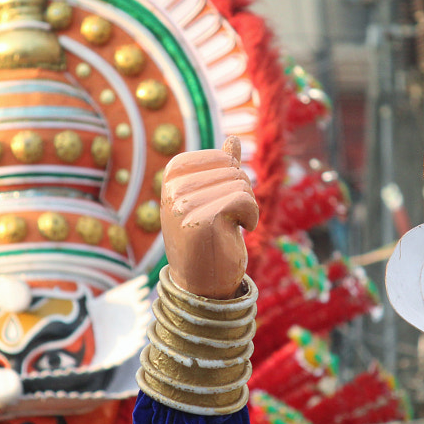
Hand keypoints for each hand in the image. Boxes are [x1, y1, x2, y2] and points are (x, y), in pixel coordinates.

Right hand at [161, 137, 258, 298]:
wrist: (202, 284)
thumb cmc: (209, 239)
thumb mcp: (211, 198)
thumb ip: (221, 169)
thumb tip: (233, 140)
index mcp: (173, 174)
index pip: (223, 157)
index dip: (232, 180)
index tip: (219, 204)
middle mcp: (173, 187)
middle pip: (233, 170)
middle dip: (242, 194)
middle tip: (226, 221)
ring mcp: (184, 203)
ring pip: (241, 184)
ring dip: (246, 208)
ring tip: (228, 228)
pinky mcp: (201, 219)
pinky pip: (244, 200)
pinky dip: (251, 217)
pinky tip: (237, 232)